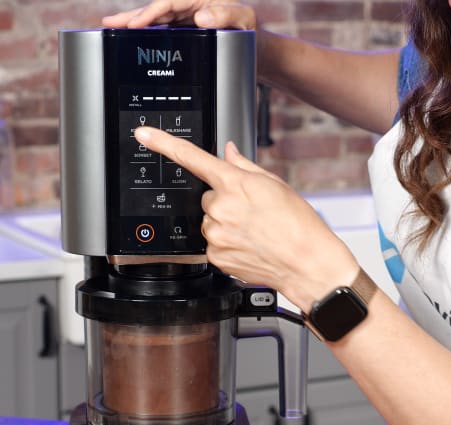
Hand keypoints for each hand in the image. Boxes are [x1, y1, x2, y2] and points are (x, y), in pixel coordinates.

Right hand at [102, 1, 256, 30]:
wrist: (252, 44)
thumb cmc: (248, 28)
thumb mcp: (244, 20)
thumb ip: (226, 15)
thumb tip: (202, 17)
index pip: (169, 3)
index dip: (151, 13)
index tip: (137, 23)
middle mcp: (188, 6)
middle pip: (155, 9)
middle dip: (131, 16)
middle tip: (109, 22)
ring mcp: (182, 18)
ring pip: (154, 20)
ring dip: (132, 23)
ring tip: (110, 27)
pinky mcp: (181, 29)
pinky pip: (159, 29)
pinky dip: (143, 32)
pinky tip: (129, 36)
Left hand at [133, 126, 360, 312]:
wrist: (306, 262)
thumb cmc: (298, 224)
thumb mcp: (275, 185)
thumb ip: (244, 167)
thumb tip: (228, 153)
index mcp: (235, 183)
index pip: (191, 157)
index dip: (163, 143)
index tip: (143, 135)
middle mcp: (221, 207)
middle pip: (207, 197)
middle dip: (225, 201)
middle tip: (251, 212)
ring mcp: (215, 233)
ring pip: (209, 221)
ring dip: (225, 223)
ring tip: (252, 231)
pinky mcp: (214, 255)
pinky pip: (212, 243)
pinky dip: (226, 243)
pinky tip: (247, 245)